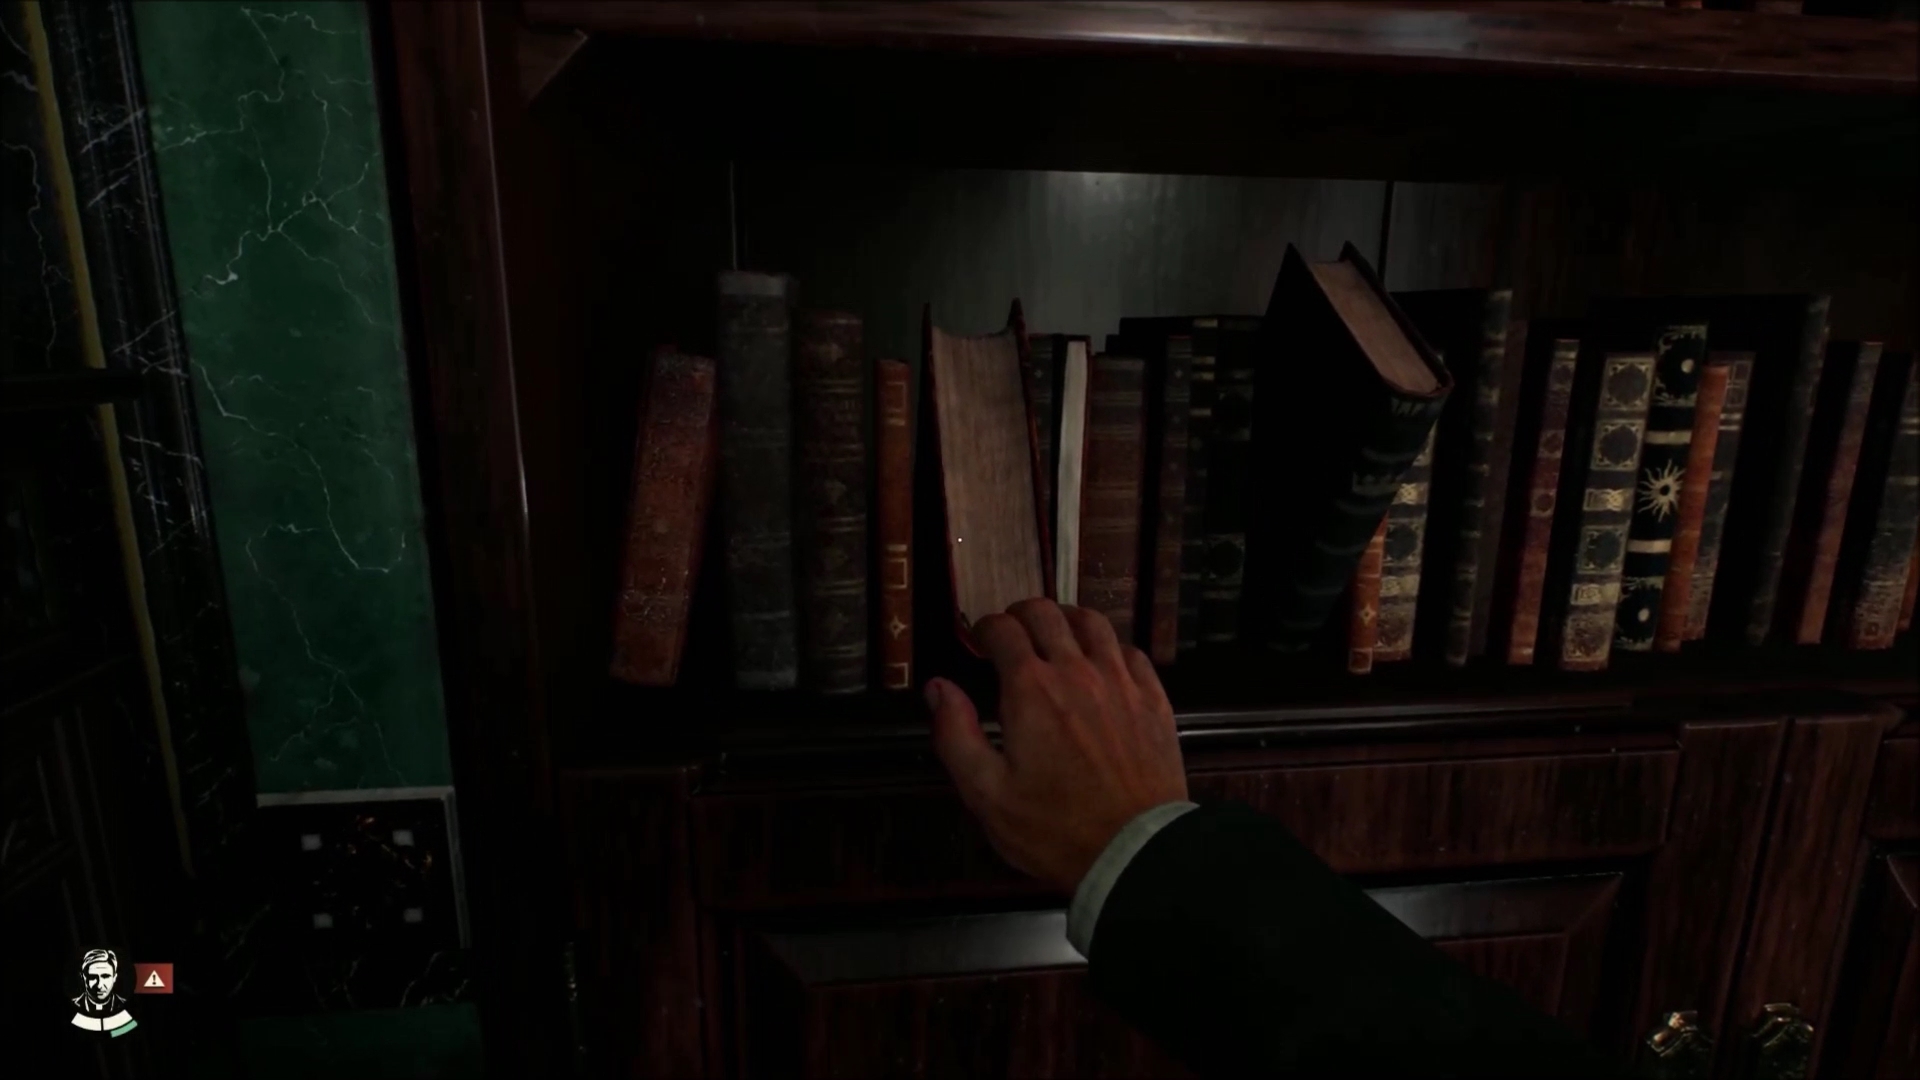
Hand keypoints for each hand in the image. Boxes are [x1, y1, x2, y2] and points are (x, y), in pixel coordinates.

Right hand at [926, 599, 1188, 892]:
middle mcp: (1076, 671)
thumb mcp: (987, 793)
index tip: (979, 642)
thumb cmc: (1054, 829)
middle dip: (1020, 615)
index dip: (984, 629)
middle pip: (1046, 613)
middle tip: (1011, 634)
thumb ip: (955, 734)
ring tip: (1055, 634)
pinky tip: (1102, 663)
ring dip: (1066, 619)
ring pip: (1092, 622)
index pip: (1002, 630)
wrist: (1134, 850)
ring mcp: (1120, 681)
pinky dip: (1108, 646)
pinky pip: (1130, 651)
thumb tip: (937, 687)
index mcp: (1030, 689)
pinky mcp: (1152, 698)